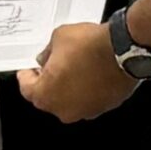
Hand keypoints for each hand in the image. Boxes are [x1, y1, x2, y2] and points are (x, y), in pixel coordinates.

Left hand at [17, 20, 135, 122]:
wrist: (124, 50)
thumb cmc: (91, 46)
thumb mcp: (59, 38)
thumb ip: (48, 52)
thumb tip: (48, 58)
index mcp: (45, 95)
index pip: (27, 89)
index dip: (27, 76)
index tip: (28, 71)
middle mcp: (64, 109)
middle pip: (49, 98)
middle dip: (48, 82)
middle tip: (51, 67)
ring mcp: (86, 111)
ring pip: (71, 100)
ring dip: (69, 87)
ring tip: (75, 67)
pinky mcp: (105, 107)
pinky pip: (90, 99)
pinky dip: (88, 89)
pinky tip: (91, 73)